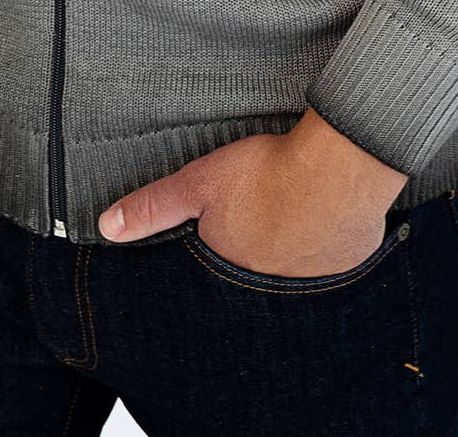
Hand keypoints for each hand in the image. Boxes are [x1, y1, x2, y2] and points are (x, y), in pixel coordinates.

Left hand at [97, 106, 406, 276]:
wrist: (340, 167)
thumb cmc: (269, 173)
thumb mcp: (199, 184)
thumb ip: (154, 207)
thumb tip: (107, 227)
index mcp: (232, 273)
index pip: (217, 279)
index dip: (220, 255)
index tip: (227, 237)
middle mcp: (271, 291)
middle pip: (256, 278)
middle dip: (256, 257)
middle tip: (263, 224)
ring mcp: (315, 283)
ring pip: (297, 271)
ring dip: (293, 253)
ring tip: (293, 218)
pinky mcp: (349, 264)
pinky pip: (333, 260)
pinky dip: (327, 242)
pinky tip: (325, 217)